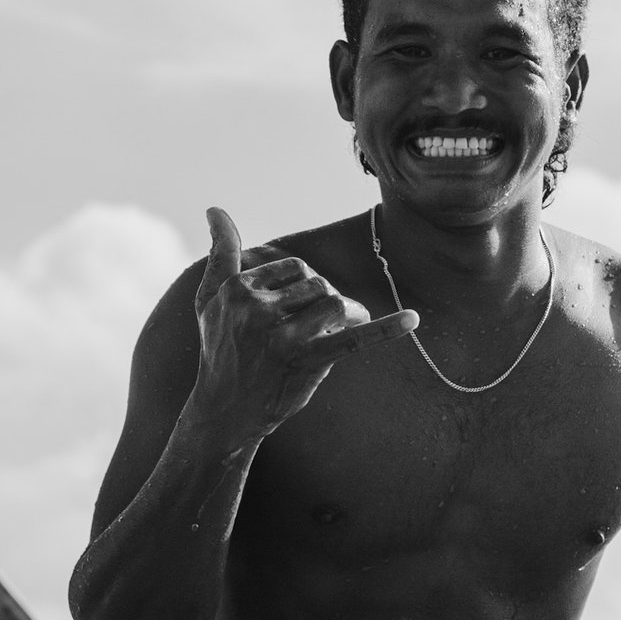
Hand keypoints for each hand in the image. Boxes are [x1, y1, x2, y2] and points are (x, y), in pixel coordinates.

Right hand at [191, 208, 417, 444]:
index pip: (294, 267)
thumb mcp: (208, 300)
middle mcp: (258, 310)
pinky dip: (386, 328)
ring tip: (344, 327)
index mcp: (237, 290)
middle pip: (317, 283)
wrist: (224, 412)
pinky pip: (354, 340)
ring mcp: (283, 337)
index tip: (297, 309)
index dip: (304, 287)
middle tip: (319, 327)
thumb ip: (220, 252)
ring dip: (347, 314)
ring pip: (334, 303)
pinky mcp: (306, 362)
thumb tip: (215, 208)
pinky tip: (412, 319)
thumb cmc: (220, 349)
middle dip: (325, 301)